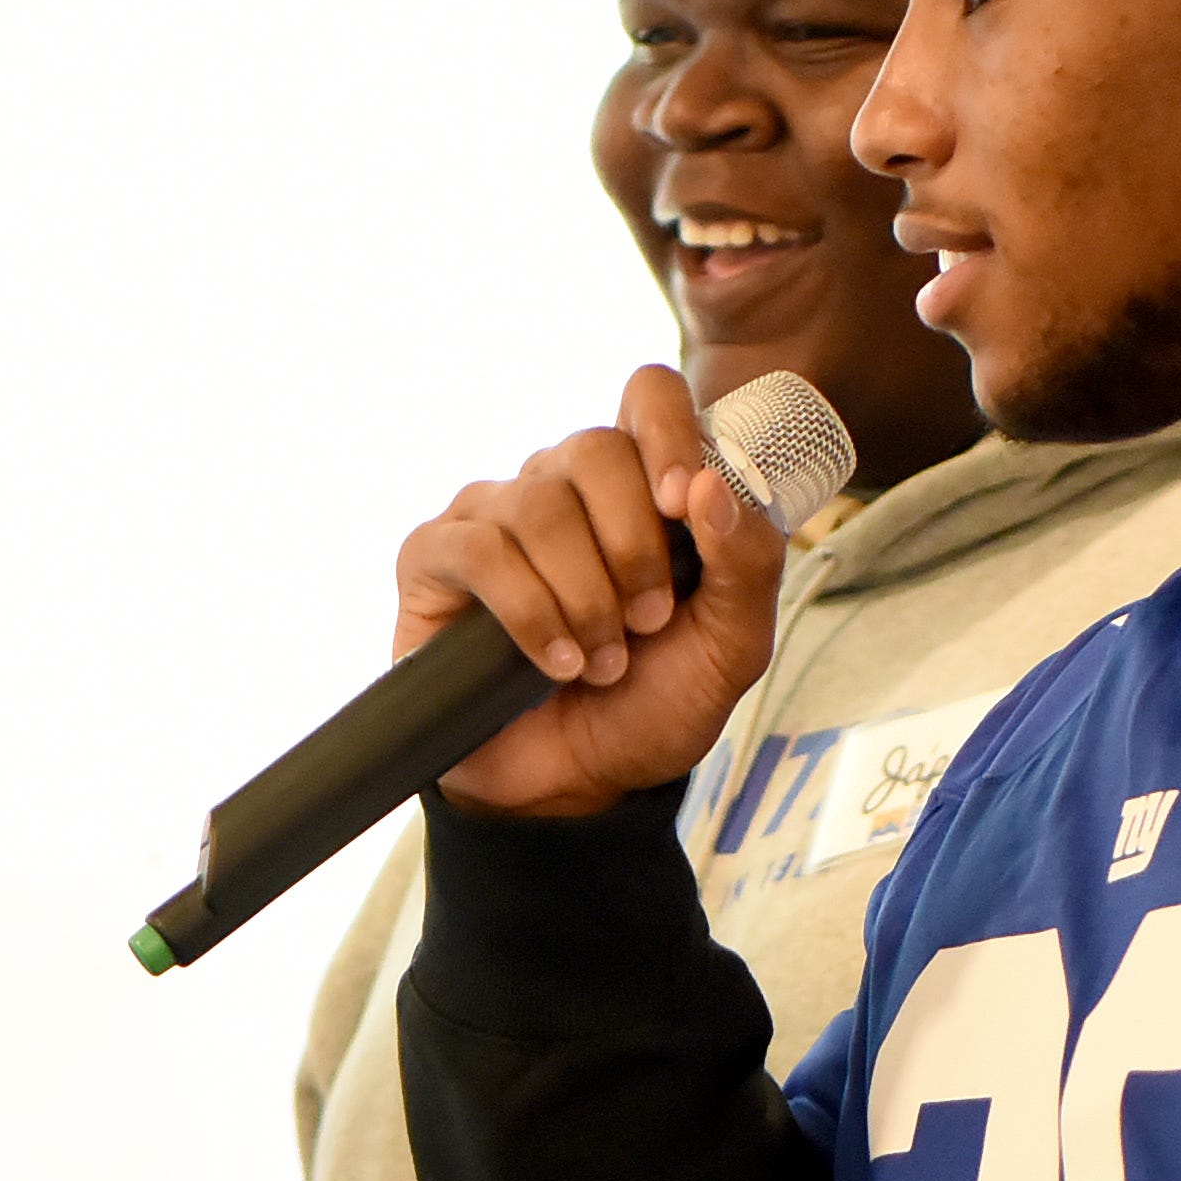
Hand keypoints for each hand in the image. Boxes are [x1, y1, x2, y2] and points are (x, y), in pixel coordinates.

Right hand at [397, 364, 785, 821]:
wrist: (577, 785)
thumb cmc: (650, 705)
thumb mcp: (733, 642)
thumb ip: (747, 562)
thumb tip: (708, 485)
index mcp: (637, 485)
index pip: (647, 395)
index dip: (667, 432)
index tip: (683, 505)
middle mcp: (561, 486)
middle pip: (593, 449)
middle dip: (633, 544)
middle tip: (648, 618)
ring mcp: (492, 517)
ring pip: (537, 504)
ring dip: (583, 594)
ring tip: (601, 658)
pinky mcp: (433, 559)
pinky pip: (479, 550)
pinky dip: (528, 611)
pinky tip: (553, 660)